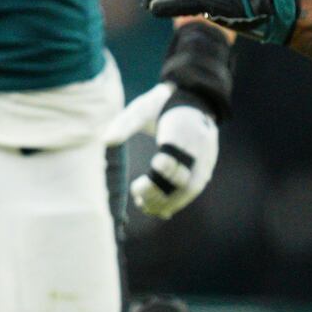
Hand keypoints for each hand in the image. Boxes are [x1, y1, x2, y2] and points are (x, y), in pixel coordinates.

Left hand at [105, 82, 217, 218]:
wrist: (190, 103)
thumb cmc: (159, 106)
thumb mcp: (141, 109)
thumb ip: (124, 124)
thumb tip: (106, 141)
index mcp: (182, 127)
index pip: (175, 155)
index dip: (162, 169)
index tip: (140, 180)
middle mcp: (198, 146)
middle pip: (183, 177)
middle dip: (159, 192)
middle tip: (136, 194)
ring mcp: (205, 159)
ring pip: (190, 188)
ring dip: (167, 202)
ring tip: (144, 206)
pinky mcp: (206, 168)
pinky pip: (193, 190)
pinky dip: (176, 201)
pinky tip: (157, 208)